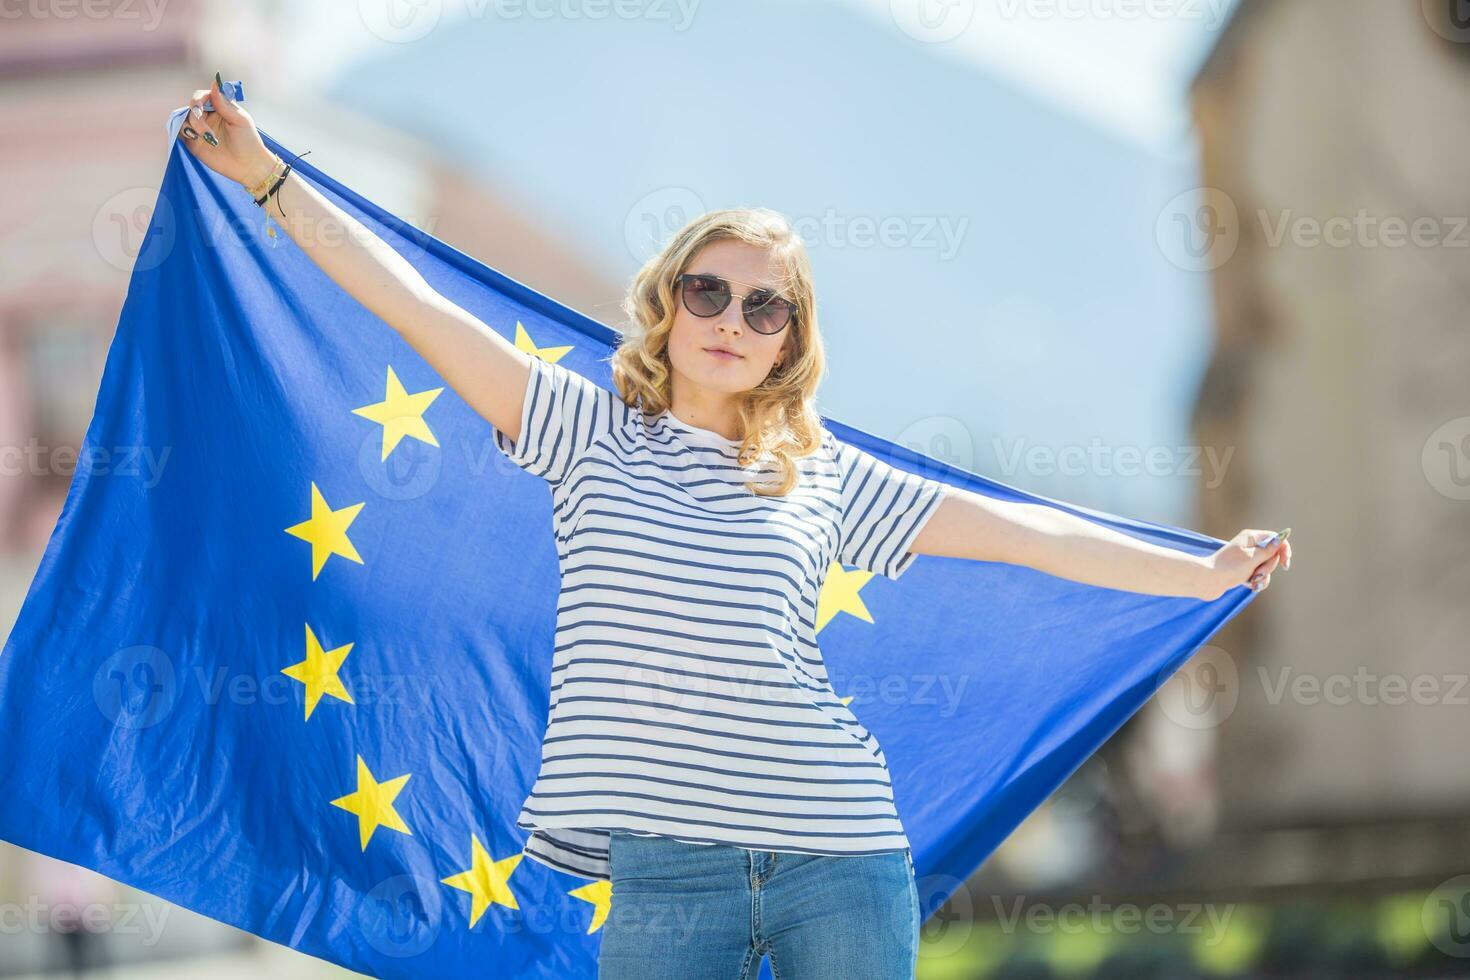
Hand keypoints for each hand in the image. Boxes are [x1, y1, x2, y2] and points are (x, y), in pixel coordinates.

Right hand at [176, 73, 276, 190]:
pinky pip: (181, 131)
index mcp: (219, 108)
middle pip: (192, 107)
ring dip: (193, 125)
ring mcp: (200, 129)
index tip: (200, 104)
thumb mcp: (240, 120)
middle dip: (196, 114)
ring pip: (185, 118)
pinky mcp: (193, 142)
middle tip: (206, 127)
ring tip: (207, 137)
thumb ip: (224, 103)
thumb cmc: (248, 141)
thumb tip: (214, 82)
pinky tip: (195, 137)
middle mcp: (208, 116)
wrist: (248, 166)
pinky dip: (184, 131)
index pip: (202, 96)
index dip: (198, 98)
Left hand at [1204, 529, 1292, 599]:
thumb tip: (1282, 537)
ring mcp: (1247, 558)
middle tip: (1257, 573)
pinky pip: (1259, 575)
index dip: (1284, 550)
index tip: (1285, 564)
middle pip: (1273, 555)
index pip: (1275, 538)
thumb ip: (1269, 550)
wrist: (1207, 581)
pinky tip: (1250, 585)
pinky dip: (1257, 581)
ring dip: (1263, 576)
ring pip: (1266, 567)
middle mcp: (1249, 545)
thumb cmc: (1229, 568)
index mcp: (1251, 537)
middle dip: (1268, 567)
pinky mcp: (1244, 569)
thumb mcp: (1252, 558)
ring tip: (1252, 581)